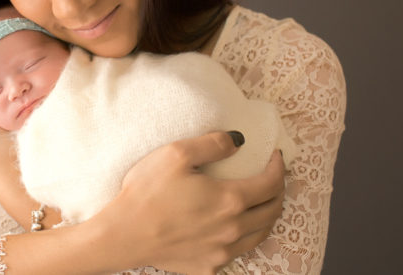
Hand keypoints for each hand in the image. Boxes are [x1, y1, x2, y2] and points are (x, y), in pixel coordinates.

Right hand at [98, 132, 285, 274]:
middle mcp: (232, 229)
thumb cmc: (147, 192)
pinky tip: (233, 228)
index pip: (271, 184)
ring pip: (260, 235)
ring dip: (266, 216)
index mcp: (230, 200)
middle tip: (273, 178)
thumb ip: (214, 143)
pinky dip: (244, 237)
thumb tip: (239, 140)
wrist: (123, 234)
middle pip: (272, 211)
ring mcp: (221, 252)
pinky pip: (237, 252)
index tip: (276, 157)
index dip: (279, 167)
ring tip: (261, 202)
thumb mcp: (176, 153)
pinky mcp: (208, 267)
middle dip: (278, 191)